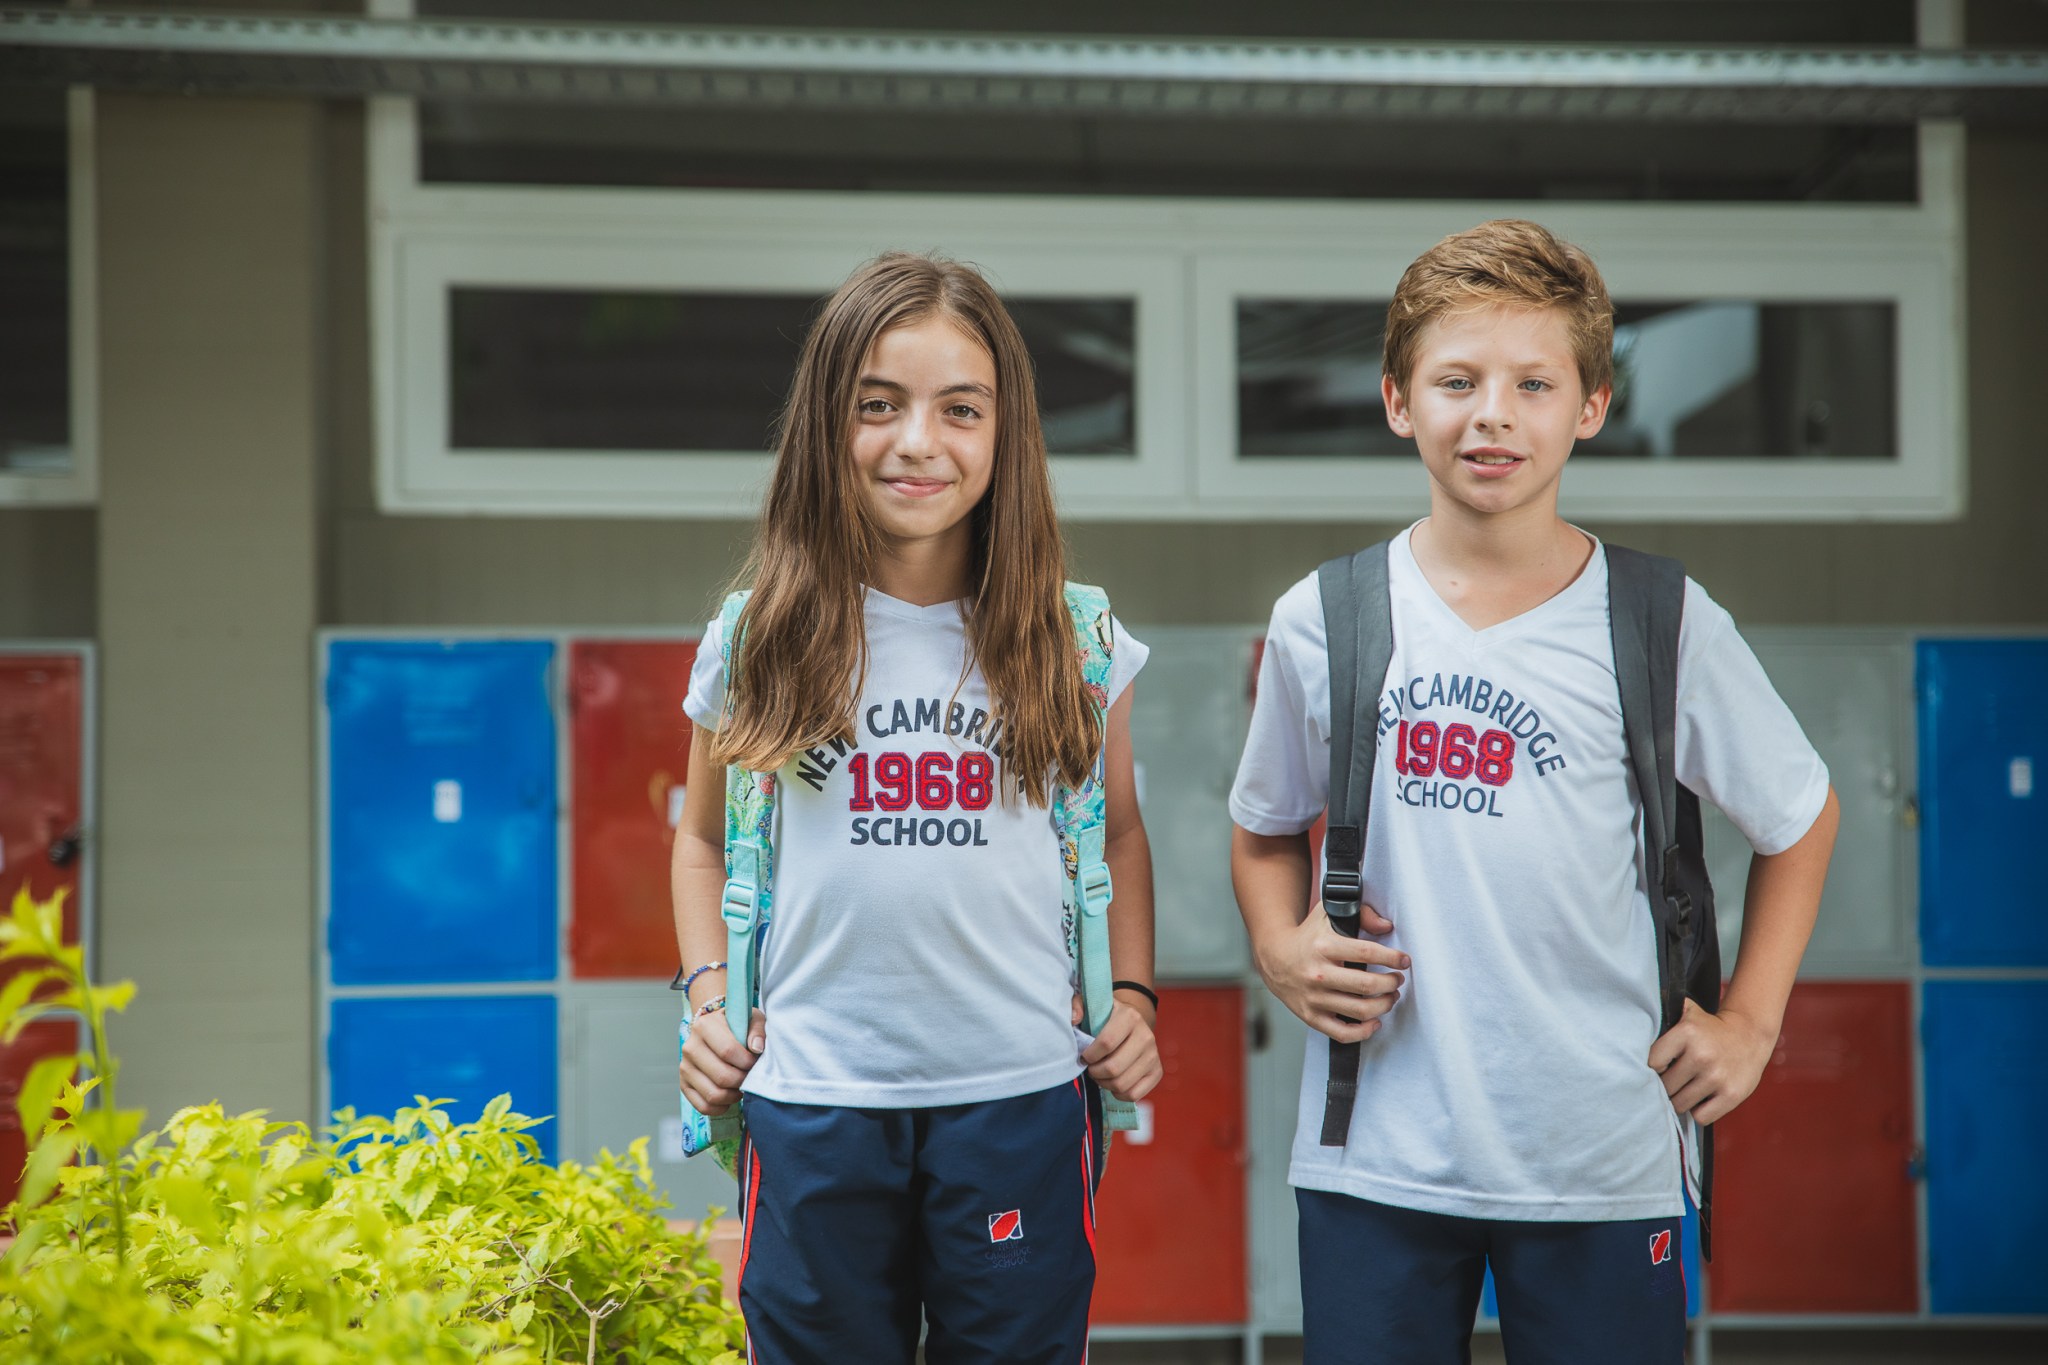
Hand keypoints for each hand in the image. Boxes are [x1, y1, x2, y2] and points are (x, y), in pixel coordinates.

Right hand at [679, 1006, 765, 1117]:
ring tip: (742, 1087)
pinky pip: (703, 1106)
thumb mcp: (751, 1019)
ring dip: (733, 1096)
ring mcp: (685, 1067)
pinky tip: (730, 1098)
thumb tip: (756, 1049)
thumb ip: (757, 1030)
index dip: (747, 1062)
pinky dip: (721, 1108)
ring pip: (713, 1094)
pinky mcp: (684, 1084)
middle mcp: (690, 1047)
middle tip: (751, 1077)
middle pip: (721, 1076)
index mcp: (705, 1026)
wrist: (717, 1031)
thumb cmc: (738, 1026)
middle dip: (742, 1081)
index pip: (728, 1051)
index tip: (755, 1062)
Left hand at [1081, 1001, 1162, 1102]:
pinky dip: (1119, 1094)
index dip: (1089, 1055)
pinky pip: (1134, 1094)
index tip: (1084, 1056)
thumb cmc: (1106, 1018)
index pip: (1106, 1043)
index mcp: (1130, 1017)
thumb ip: (1077, 1006)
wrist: (1132, 1024)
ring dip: (1105, 1084)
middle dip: (1095, 1072)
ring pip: (1122, 1084)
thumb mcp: (1091, 1006)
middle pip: (1114, 1068)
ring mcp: (1153, 1055)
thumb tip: (1074, 1020)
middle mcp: (1146, 1036)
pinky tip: (1113, 1082)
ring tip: (1100, 1074)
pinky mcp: (1157, 1072)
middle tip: (1091, 1068)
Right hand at [1254, 902, 1407, 1043]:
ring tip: (1390, 997)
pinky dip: (1364, 1032)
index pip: (1367, 953)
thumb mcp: (1328, 915)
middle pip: (1367, 984)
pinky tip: (1374, 1021)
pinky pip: (1342, 1033)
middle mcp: (1318, 973)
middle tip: (1397, 980)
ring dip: (1384, 1005)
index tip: (1403, 960)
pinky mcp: (1311, 1016)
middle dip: (1391, 983)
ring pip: (1360, 1010)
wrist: (1273, 957)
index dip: (1392, 958)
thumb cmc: (1307, 937)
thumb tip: (1385, 926)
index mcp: (1324, 947)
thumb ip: (1361, 914)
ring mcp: (1314, 998)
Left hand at [1647, 998, 1775, 1125]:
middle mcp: (1701, 1055)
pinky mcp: (1732, 1095)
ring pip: (1680, 1104)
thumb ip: (1662, 1015)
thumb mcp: (1687, 1012)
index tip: (1661, 1066)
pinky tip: (1701, 1098)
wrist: (1750, 1034)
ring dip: (1680, 1100)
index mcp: (1686, 1033)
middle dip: (1665, 1086)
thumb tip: (1632, 1024)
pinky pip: (1701, 1117)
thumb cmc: (1710, 1028)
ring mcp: (1717, 1077)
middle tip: (1672, 1081)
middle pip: (1665, 1087)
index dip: (1653, 1068)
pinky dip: (1698, 1111)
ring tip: (1686, 1089)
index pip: (1652, 1063)